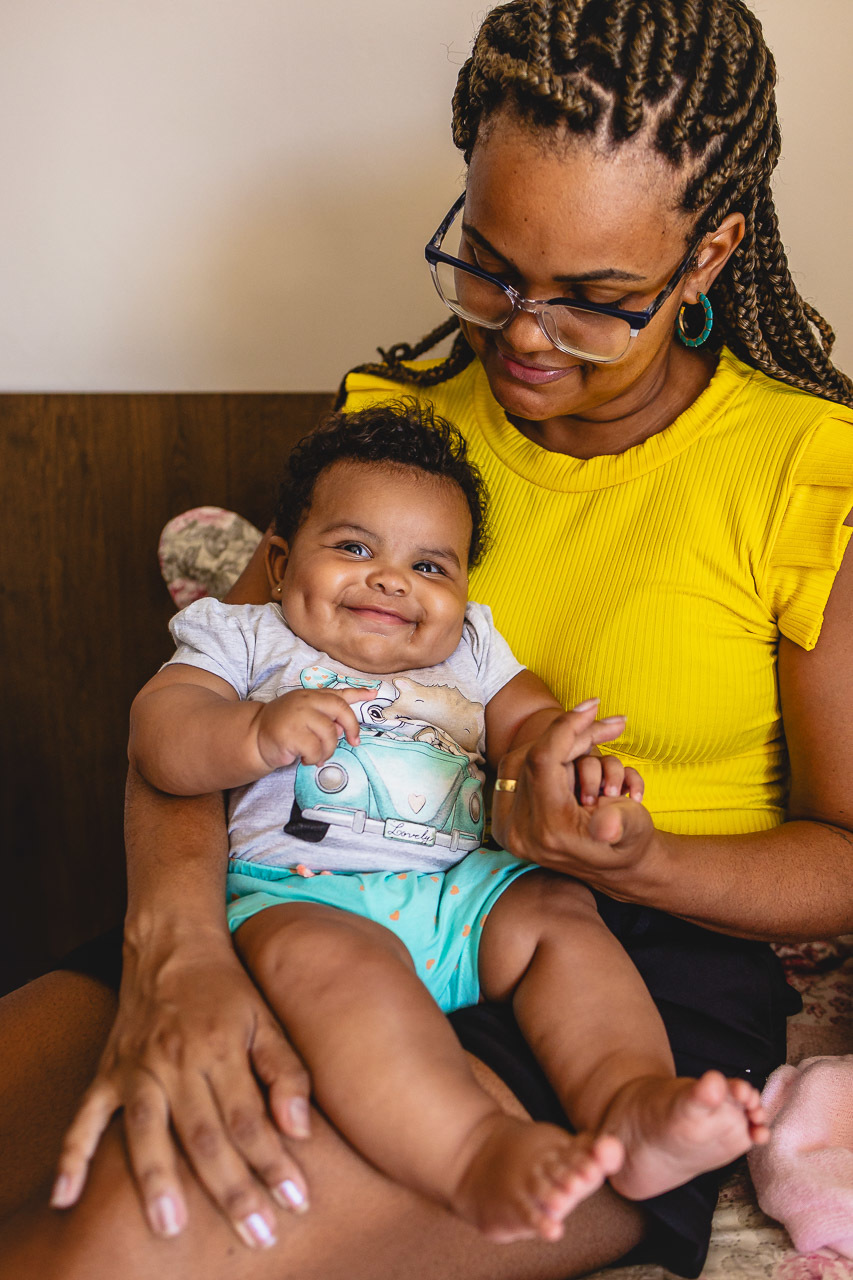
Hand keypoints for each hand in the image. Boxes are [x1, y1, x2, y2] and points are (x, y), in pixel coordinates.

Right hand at [52, 929, 311, 1247]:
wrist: (171, 944)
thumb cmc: (227, 988)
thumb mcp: (266, 1018)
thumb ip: (286, 1072)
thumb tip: (299, 1129)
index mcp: (221, 1048)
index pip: (250, 1118)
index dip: (273, 1162)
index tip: (295, 1201)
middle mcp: (177, 1061)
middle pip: (205, 1135)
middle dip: (232, 1189)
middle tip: (255, 1234)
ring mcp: (137, 1068)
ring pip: (148, 1131)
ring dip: (158, 1180)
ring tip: (169, 1227)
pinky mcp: (108, 1072)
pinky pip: (85, 1118)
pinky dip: (72, 1157)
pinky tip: (66, 1198)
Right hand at [256, 687, 362, 769]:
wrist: (254, 736)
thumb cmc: (284, 727)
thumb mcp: (305, 715)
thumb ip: (326, 717)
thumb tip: (345, 729)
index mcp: (311, 696)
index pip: (338, 693)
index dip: (358, 693)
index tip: (373, 694)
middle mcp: (305, 701)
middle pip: (340, 710)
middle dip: (352, 727)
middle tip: (353, 741)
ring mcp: (297, 716)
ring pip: (330, 734)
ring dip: (328, 750)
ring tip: (317, 755)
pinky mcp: (290, 734)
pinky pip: (315, 750)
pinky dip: (314, 758)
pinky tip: (305, 759)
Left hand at [493, 701, 656, 890]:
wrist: (618, 867)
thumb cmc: (629, 843)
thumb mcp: (633, 832)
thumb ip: (620, 825)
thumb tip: (606, 824)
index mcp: (548, 831)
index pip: (542, 760)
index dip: (568, 726)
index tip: (593, 706)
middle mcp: (520, 828)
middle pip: (537, 755)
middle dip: (577, 736)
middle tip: (612, 725)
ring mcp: (511, 822)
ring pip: (530, 757)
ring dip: (568, 746)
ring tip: (604, 747)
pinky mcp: (509, 814)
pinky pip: (524, 767)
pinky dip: (555, 756)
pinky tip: (587, 760)